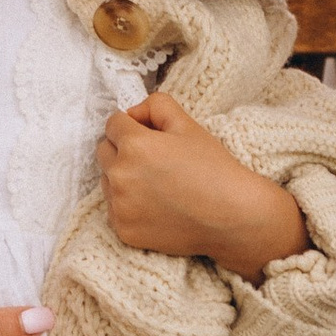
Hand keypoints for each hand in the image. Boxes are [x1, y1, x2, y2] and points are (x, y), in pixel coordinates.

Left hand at [98, 90, 303, 275]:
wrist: (232, 217)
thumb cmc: (213, 168)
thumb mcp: (188, 123)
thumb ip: (155, 105)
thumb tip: (132, 113)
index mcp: (134, 145)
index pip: (112, 124)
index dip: (132, 125)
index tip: (150, 135)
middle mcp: (120, 176)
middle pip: (103, 151)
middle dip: (122, 149)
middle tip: (153, 159)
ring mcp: (120, 206)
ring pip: (106, 181)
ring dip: (123, 177)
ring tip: (157, 184)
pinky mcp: (123, 230)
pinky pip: (114, 209)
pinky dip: (128, 205)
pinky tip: (156, 205)